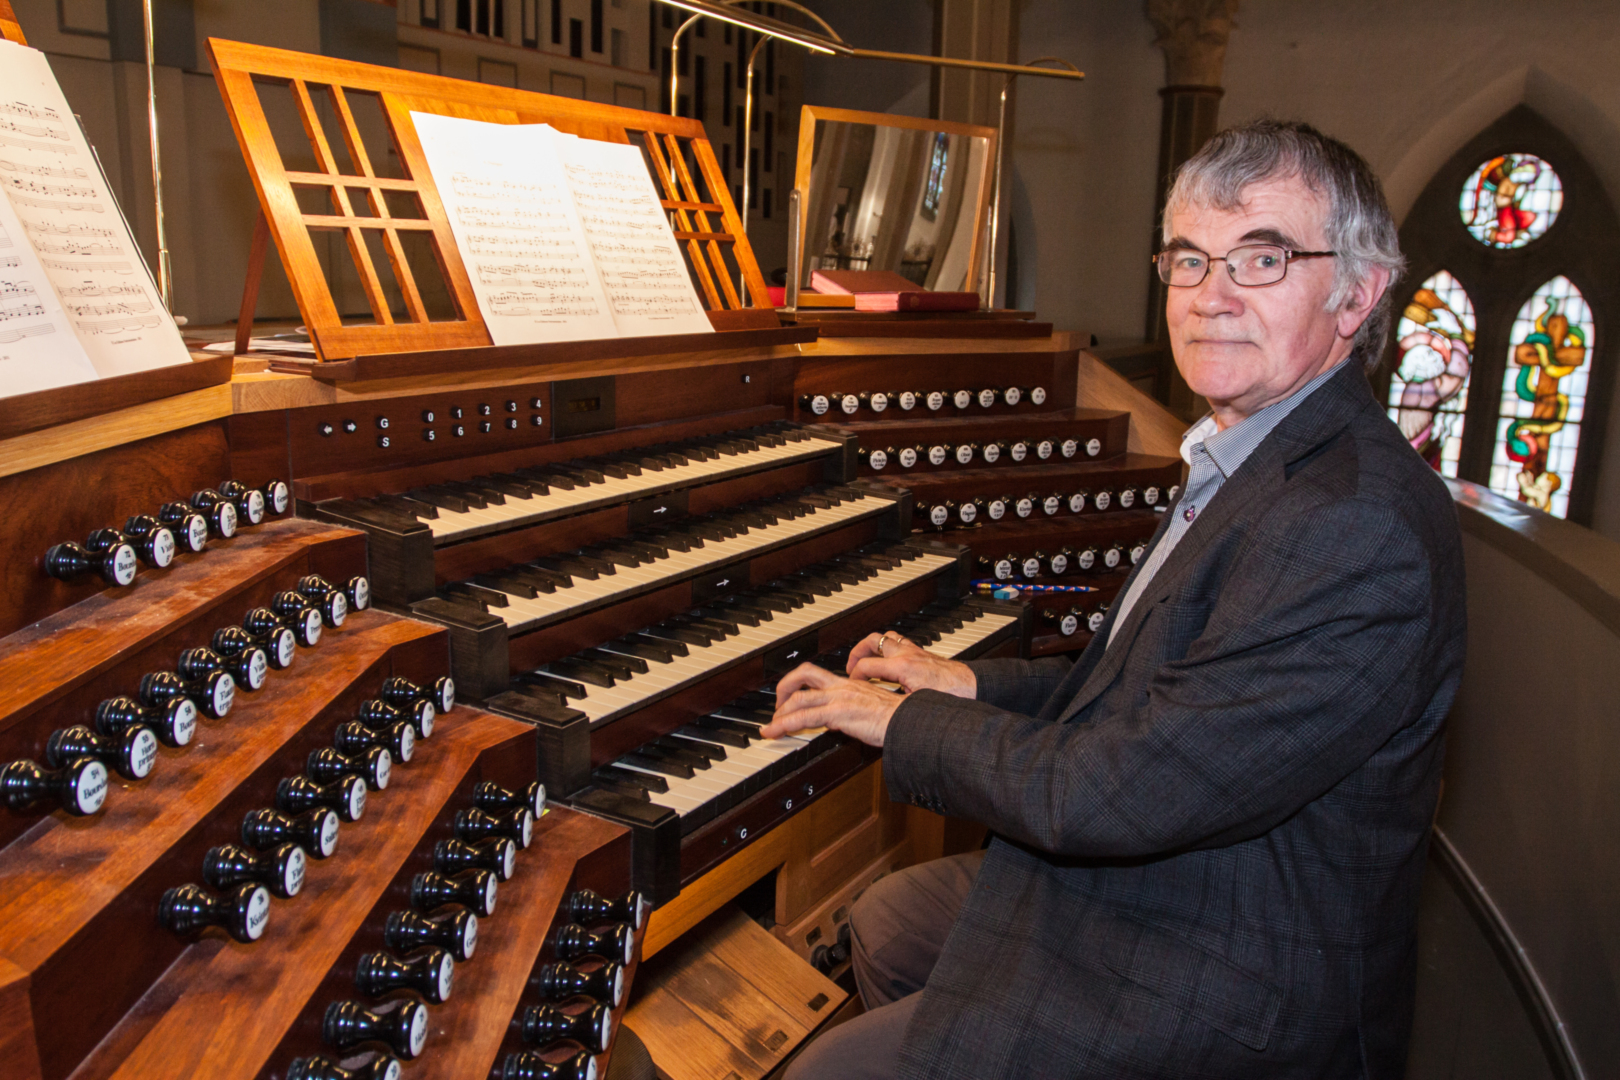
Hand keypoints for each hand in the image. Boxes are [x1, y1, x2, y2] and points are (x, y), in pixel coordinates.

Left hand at [761, 663, 904, 747]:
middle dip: (784, 688)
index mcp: (849, 683)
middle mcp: (841, 686)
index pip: (817, 674)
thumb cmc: (898, 718)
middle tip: (777, 706)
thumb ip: (853, 710)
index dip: (799, 681)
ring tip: (771, 726)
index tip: (791, 695)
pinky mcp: (837, 713)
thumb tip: (840, 721)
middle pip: (803, 675)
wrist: (909, 720)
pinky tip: (774, 732)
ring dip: (780, 713)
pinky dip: (783, 724)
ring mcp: (838, 698)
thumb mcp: (870, 709)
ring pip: (798, 699)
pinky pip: (802, 717)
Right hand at [846, 631, 976, 697]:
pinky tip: (890, 660)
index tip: (851, 686)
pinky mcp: (922, 653)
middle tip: (852, 666)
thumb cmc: (951, 695)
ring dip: (873, 646)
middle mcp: (907, 654)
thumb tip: (878, 711)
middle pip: (872, 641)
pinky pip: (900, 641)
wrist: (972, 686)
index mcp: (902, 666)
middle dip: (857, 652)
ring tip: (867, 659)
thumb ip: (894, 705)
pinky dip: (890, 647)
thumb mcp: (917, 705)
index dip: (853, 676)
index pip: (866, 666)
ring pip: (887, 637)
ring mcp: (915, 651)